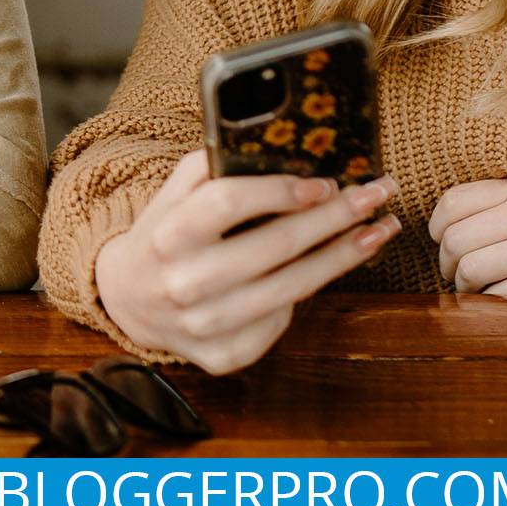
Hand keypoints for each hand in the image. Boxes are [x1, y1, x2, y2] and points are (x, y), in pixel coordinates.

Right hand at [94, 149, 399, 374]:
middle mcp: (185, 282)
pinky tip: (325, 268)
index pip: (228, 204)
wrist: (127, 297)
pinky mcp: (222, 357)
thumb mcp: (175, 189)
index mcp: (169, 232)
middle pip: (275, 246)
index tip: (325, 182)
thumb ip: (217, 165)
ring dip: (344, 256)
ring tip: (379, 231)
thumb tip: (283, 148)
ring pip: (292, 289)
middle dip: (335, 217)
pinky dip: (307, 295)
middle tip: (376, 195)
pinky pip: (280, 323)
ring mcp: (204, 326)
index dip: (279, 191)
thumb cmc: (164, 231)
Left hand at [429, 179, 506, 293]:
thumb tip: (444, 229)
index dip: (437, 227)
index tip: (444, 242)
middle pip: (455, 239)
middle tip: (457, 275)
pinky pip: (499, 294)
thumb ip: (495, 206)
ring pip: (471, 268)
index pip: (453, 201)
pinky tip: (501, 300)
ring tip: (476, 289)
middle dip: (448, 265)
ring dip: (465, 286)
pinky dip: (492, 302)